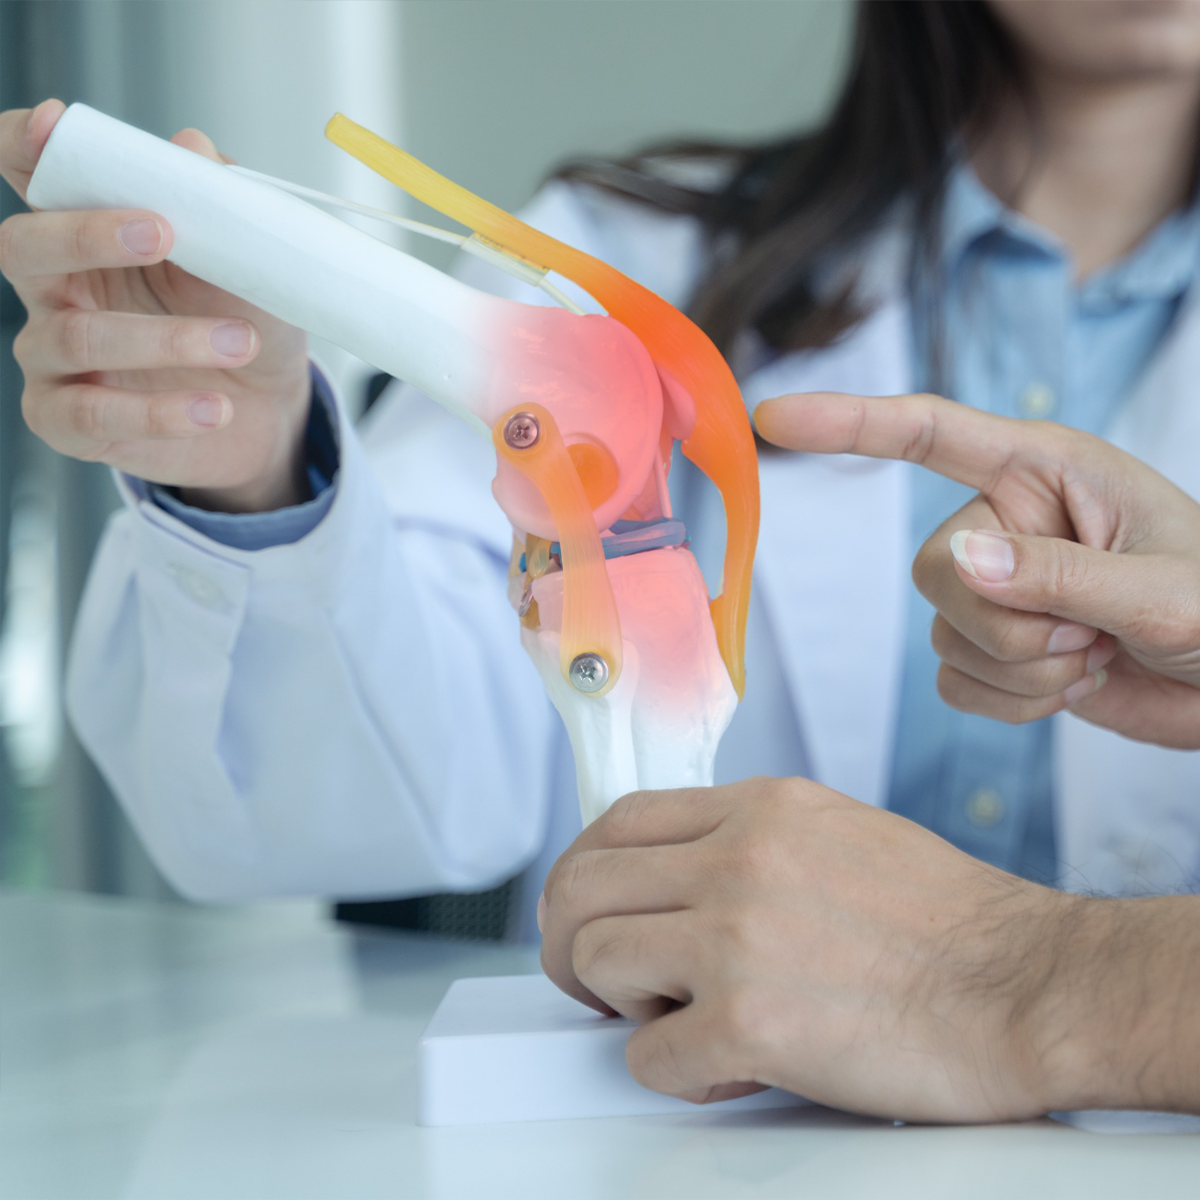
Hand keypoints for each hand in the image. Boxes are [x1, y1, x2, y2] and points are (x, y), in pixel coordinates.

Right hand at [0, 100, 311, 511]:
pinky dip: (159, 412)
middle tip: (162, 232)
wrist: (268, 410)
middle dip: (86, 233)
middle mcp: (53, 289)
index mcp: (85, 234)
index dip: (24, 147)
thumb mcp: (247, 263)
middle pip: (23, 247)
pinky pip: (92, 415)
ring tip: (242, 341)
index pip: (31, 177)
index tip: (54, 125)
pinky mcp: (67, 422)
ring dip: (166, 338)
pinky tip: (215, 408)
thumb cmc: (243, 320)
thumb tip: (192, 146)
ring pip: (75, 336)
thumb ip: (217, 206)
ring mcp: (53, 357)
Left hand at [540, 780, 1199, 1120]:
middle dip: (569, 940)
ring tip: (681, 1019)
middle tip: (597, 980)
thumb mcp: (836, 833)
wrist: (1027, 986)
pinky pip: (647, 1054)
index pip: (618, 820)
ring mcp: (738, 937)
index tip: (590, 911)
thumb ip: (749, 841)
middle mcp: (738, 859)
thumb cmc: (948, 922)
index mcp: (759, 809)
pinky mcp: (750, 1022)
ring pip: (595, 959)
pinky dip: (673, 1070)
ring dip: (623, 1004)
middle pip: (582, 886)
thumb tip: (673, 875)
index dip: (585, 871)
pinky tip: (724, 1067)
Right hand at [756, 392, 1199, 747]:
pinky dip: (1012, 702)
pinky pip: (954, 684)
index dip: (847, 423)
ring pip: (942, 636)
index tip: (774, 420)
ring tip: (1096, 651)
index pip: (929, 434)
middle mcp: (1008, 524)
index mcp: (1045, 472)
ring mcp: (999, 591)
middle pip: (931, 570)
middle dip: (1007, 621)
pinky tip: (1073, 684)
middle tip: (1087, 628)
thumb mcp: (1162, 586)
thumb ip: (1060, 573)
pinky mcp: (998, 651)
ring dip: (1024, 666)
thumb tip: (959, 563)